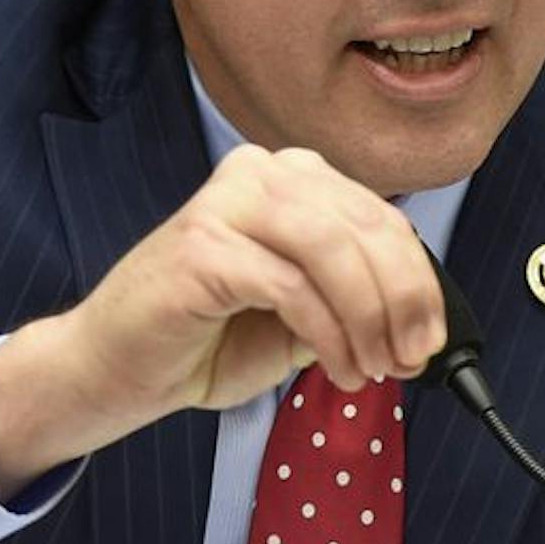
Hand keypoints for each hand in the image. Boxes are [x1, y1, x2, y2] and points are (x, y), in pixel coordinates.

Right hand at [0, 144, 444, 500]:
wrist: (113, 369)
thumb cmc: (205, 339)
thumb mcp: (302, 315)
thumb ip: (355, 302)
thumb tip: (419, 323)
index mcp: (290, 178)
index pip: (382, 219)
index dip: (420, 282)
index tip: (431, 340)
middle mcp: (260, 172)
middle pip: (368, 229)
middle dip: (404, 303)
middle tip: (410, 360)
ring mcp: (228, 202)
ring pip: (336, 251)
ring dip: (369, 320)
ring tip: (370, 370)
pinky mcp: (203, 244)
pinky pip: (294, 287)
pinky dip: (329, 335)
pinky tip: (337, 370)